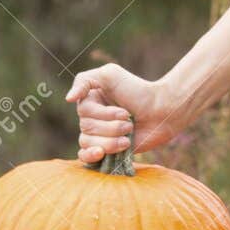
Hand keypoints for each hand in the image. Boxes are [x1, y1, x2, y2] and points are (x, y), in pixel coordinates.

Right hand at [65, 64, 180, 165]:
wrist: (162, 112)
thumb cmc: (138, 90)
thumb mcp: (110, 74)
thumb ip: (84, 80)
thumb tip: (68, 99)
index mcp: (90, 100)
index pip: (83, 111)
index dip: (104, 114)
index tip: (124, 111)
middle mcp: (92, 117)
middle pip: (87, 127)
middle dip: (112, 126)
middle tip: (130, 120)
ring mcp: (99, 134)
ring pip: (88, 142)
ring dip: (111, 140)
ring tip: (129, 134)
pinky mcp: (107, 149)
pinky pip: (85, 156)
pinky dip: (90, 155)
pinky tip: (100, 153)